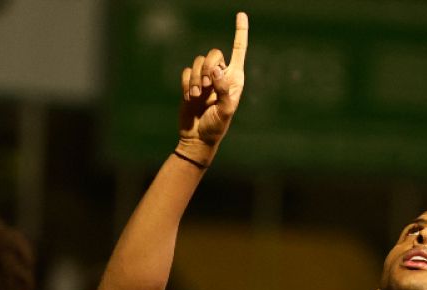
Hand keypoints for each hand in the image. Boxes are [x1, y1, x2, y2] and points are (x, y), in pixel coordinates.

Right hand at [177, 11, 249, 162]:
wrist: (197, 139)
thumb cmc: (216, 127)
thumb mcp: (225, 111)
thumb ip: (223, 89)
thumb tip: (216, 69)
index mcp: (235, 79)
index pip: (239, 50)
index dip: (240, 32)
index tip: (241, 14)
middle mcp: (220, 75)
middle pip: (213, 53)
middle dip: (207, 67)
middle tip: (206, 87)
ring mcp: (205, 79)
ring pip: (197, 62)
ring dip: (195, 79)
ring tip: (197, 97)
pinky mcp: (190, 84)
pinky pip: (185, 72)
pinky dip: (186, 84)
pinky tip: (189, 99)